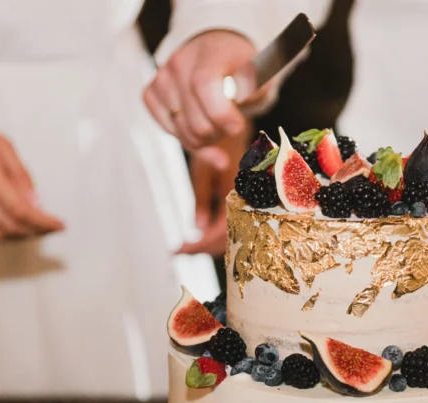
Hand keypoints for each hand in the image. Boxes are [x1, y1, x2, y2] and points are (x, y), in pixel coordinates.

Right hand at [0, 93, 63, 239]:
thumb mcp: (4, 145)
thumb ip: (21, 177)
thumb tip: (37, 205)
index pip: (20, 211)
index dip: (43, 223)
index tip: (60, 226)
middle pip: (8, 226)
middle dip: (34, 231)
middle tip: (49, 228)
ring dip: (17, 236)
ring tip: (32, 228)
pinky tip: (7, 227)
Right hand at [143, 30, 257, 166]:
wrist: (217, 50)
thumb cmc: (238, 66)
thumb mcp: (258, 73)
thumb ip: (254, 88)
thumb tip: (241, 96)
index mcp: (209, 53)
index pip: (203, 86)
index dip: (221, 114)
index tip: (237, 126)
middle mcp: (179, 63)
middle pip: (196, 121)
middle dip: (218, 133)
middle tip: (230, 125)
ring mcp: (162, 78)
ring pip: (182, 132)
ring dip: (204, 139)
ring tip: (216, 124)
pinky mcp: (151, 93)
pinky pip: (169, 131)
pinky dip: (187, 138)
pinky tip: (200, 128)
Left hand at [178, 126, 248, 255]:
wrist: (235, 127)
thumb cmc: (218, 144)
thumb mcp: (203, 171)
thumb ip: (201, 200)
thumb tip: (197, 228)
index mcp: (238, 196)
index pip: (222, 231)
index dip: (201, 244)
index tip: (180, 250)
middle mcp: (247, 203)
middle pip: (229, 238)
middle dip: (203, 247)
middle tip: (180, 251)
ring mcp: (247, 204)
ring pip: (231, 234)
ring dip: (209, 242)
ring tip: (187, 246)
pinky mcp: (244, 202)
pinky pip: (232, 224)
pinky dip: (216, 232)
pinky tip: (201, 232)